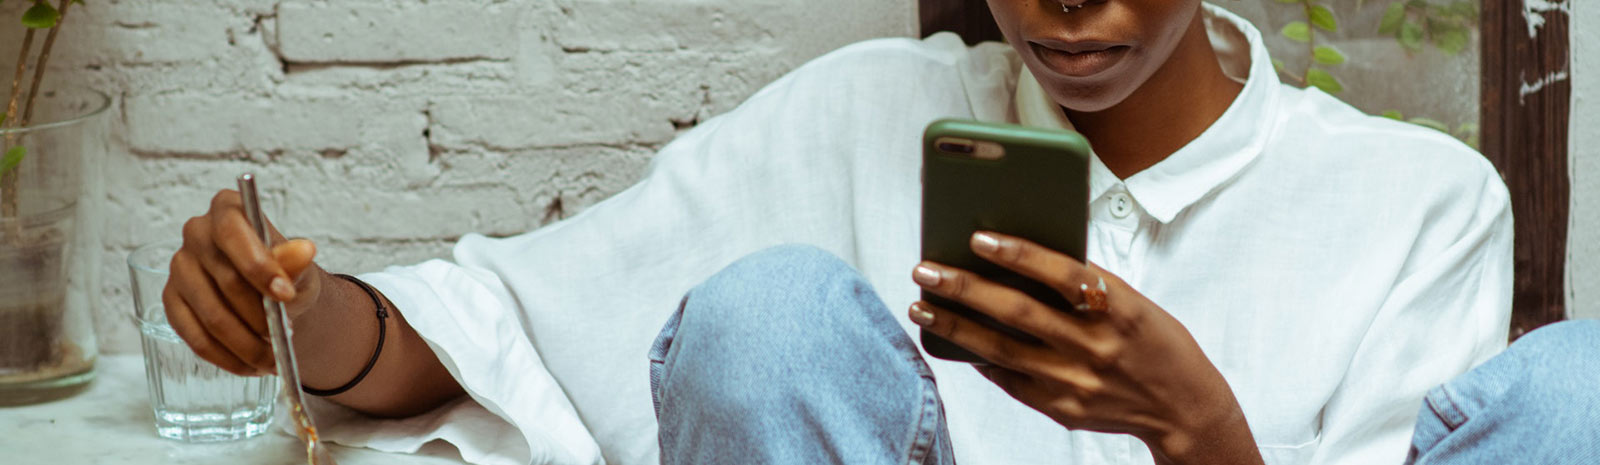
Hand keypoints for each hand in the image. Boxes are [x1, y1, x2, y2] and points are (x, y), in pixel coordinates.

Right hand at [164, 189, 323, 376]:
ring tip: (275, 359)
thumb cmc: (286, 273)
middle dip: (261, 316)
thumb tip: (303, 251)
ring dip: (248, 345)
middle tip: (287, 337)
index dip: (259, 266)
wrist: (274, 294)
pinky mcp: (171, 301)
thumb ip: (296, 263)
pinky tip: (252, 366)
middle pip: (226, 281)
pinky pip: (195, 338)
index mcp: (227, 209)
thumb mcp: (300, 268)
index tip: (285, 296)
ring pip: (212, 316)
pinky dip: (228, 358)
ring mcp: (179, 268)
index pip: (234, 233)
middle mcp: (196, 233)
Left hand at [909, 232, 1263, 464]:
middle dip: (965, 288)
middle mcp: (1096, 346)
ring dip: (955, 326)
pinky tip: (952, 340)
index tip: (978, 237)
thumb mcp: (1133, 302)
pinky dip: (978, 358)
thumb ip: (1084, 283)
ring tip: (922, 306)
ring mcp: (1076, 383)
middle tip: (925, 269)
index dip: (1019, 254)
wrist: (1184, 407)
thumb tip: (1018, 257)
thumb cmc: (1154, 340)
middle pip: (1019, 313)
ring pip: (1002, 349)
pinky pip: (1009, 380)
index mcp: (1120, 309)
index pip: (1063, 274)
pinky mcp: (1062, 409)